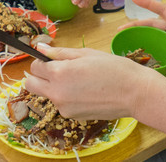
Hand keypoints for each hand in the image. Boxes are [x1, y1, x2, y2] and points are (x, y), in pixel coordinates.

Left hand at [25, 44, 161, 120]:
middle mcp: (57, 92)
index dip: (43, 61)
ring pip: (46, 95)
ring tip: (78, 81)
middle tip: (57, 71)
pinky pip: (61, 104)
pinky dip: (67, 98)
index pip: (35, 66)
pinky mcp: (72, 116)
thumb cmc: (114, 68)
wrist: (134, 92)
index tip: (53, 59)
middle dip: (39, 76)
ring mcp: (63, 107)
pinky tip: (86, 92)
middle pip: (31, 84)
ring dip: (54, 87)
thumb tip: (40, 48)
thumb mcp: (86, 54)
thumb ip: (60, 52)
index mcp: (59, 72)